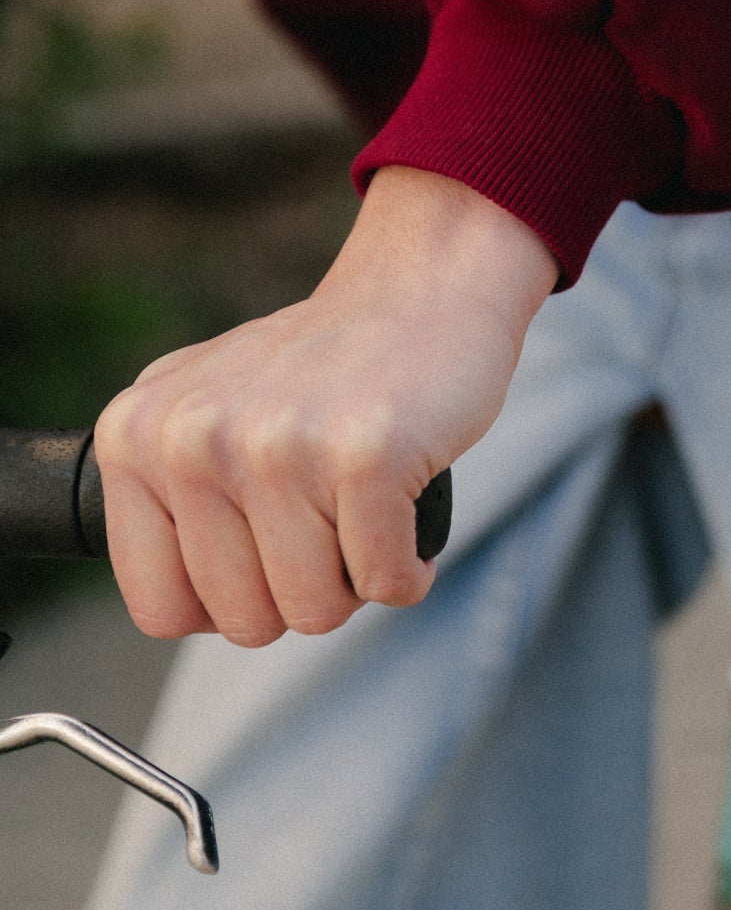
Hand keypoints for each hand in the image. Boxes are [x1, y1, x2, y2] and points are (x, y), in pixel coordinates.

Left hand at [93, 168, 557, 645]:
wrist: (417, 287)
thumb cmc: (319, 367)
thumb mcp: (203, 409)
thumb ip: (164, 492)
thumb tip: (169, 604)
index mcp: (135, 435)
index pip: (161, 608)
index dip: (228, 602)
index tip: (266, 550)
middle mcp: (192, 439)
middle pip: (245, 622)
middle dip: (302, 591)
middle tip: (328, 516)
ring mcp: (277, 445)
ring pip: (315, 612)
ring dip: (356, 579)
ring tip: (363, 506)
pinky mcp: (365, 454)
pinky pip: (385, 583)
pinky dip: (409, 566)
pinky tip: (404, 505)